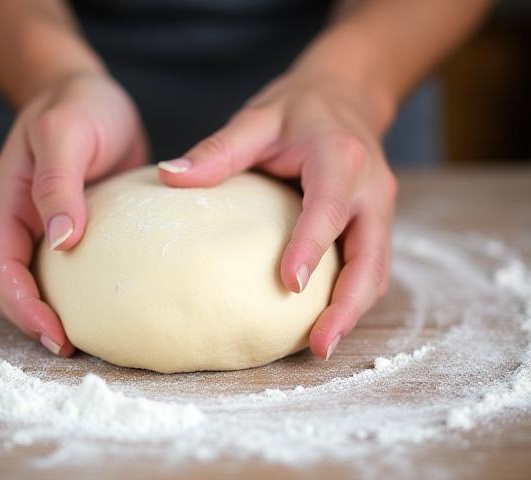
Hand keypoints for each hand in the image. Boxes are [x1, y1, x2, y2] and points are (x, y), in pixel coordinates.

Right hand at [0, 73, 147, 355]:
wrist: (93, 93)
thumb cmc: (78, 105)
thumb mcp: (65, 134)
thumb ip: (58, 185)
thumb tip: (62, 242)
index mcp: (10, 201)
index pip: (3, 266)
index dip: (22, 305)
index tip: (54, 333)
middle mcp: (26, 219)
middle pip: (17, 282)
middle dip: (36, 320)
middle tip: (70, 348)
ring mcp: (53, 223)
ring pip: (46, 279)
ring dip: (59, 310)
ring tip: (88, 339)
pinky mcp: (84, 224)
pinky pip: (79, 265)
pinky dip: (87, 289)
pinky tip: (113, 303)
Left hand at [157, 71, 396, 359]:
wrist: (346, 94)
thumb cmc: (299, 109)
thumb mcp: (258, 119)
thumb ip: (218, 149)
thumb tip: (168, 176)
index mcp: (340, 158)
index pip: (328, 208)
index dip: (311, 246)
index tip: (288, 283)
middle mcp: (370, 188)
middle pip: (371, 257)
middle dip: (347, 305)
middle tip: (319, 345)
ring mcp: (378, 209)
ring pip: (377, 270)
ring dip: (353, 310)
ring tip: (321, 345)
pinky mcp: (375, 222)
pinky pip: (371, 266)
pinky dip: (352, 296)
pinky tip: (326, 319)